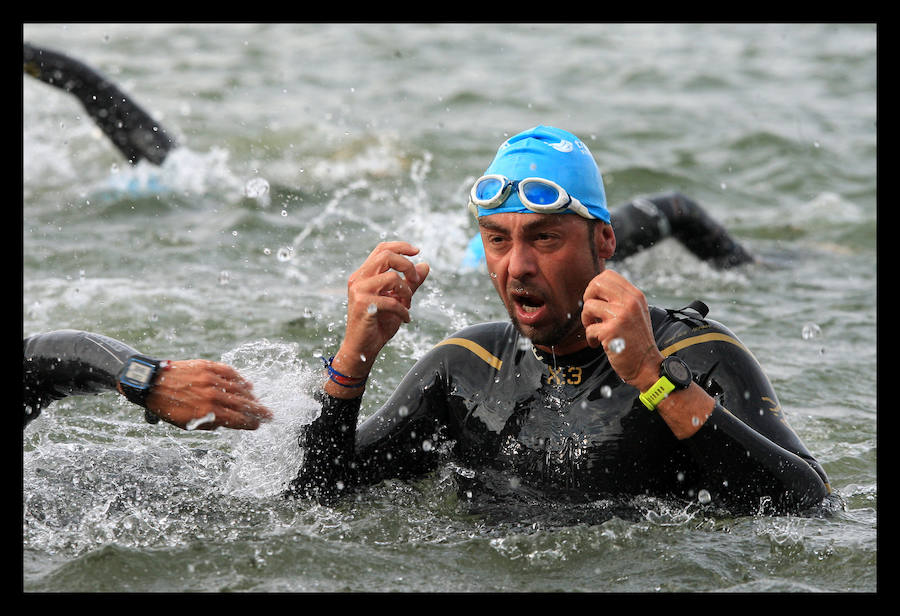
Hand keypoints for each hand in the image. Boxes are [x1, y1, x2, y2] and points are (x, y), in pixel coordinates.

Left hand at [141, 360, 272, 429]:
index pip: (237, 419)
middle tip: (270, 415)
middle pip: (243, 404)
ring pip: (239, 389)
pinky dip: (241, 379)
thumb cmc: (166, 407)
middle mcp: (211, 395)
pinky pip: (230, 373)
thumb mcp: (186, 423)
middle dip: (259, 411)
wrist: (150, 382)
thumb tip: (228, 422)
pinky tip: (247, 385)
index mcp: (206, 412)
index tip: (258, 425)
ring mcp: (210, 379)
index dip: (250, 423)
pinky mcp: (207, 366)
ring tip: (258, 402)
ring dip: (251, 397)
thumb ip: (210, 423)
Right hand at [329, 242, 429, 394]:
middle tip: (415, 281)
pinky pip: (392, 301)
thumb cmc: (379, 324)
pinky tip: (406, 319)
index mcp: (364, 274)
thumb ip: (410, 283)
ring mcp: (359, 291)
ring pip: (391, 277)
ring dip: (407, 292)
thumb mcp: (399, 300)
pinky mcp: (363, 304)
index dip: (401, 246)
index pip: (381, 249)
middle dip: (407, 266)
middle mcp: (358, 279)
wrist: (363, 349)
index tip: (417, 251)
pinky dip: (404, 310)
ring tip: (408, 305)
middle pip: (386, 256)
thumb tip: (425, 265)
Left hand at [581, 269, 662, 390]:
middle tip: (592, 313)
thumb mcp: (635, 313)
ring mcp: (621, 316)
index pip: (608, 275)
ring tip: (595, 330)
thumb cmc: (636, 340)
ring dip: (587, 321)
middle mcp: (629, 302)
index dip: (595, 286)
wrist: (647, 365)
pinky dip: (590, 338)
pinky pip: (589, 329)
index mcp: (635, 296)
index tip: (596, 300)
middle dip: (587, 298)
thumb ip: (620, 299)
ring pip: (588, 306)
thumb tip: (594, 288)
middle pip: (596, 284)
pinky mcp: (612, 331)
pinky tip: (598, 343)